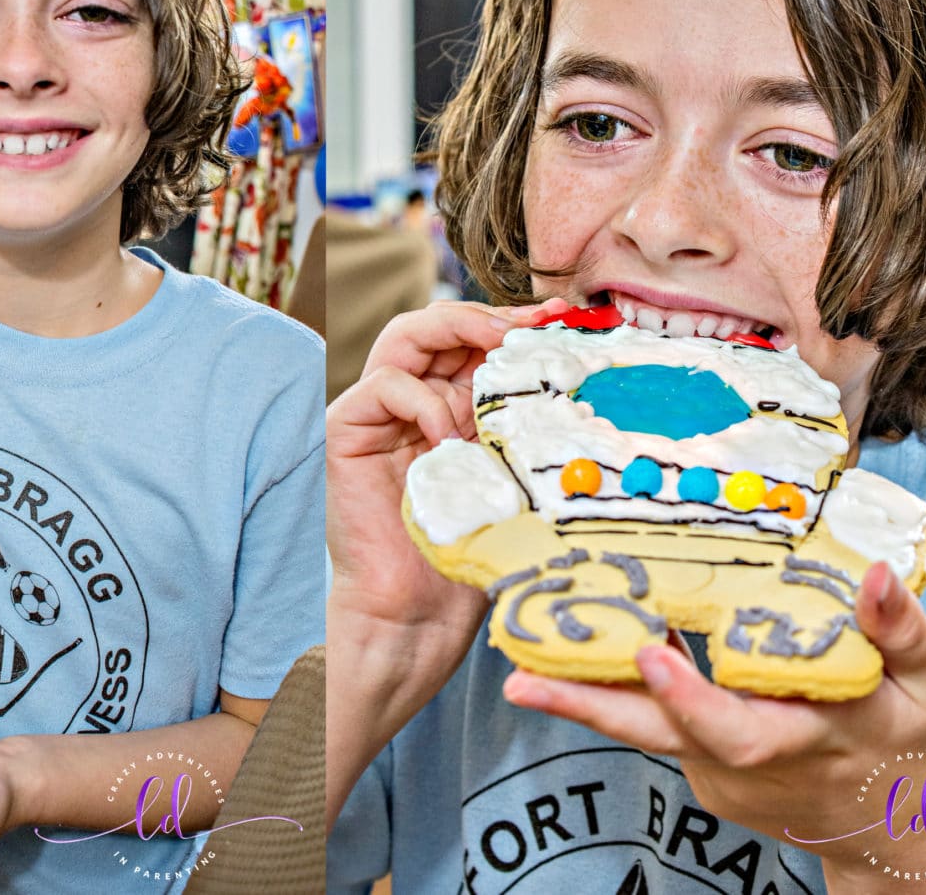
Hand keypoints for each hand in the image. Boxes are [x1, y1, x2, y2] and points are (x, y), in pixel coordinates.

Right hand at [329, 299, 565, 650]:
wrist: (417, 612)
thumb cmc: (472, 553)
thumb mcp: (514, 474)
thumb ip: (525, 425)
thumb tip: (576, 376)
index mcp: (455, 406)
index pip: (477, 342)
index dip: (515, 323)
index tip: (561, 319)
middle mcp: (416, 402)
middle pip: (440, 325)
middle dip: (487, 314)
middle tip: (530, 323)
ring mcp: (380, 415)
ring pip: (405, 337)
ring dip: (454, 331)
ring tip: (494, 347)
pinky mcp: (349, 433)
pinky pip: (382, 385)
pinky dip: (420, 398)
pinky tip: (446, 435)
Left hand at [503, 563, 925, 891]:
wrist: (906, 829)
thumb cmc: (916, 739)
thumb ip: (902, 629)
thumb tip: (873, 573)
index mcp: (806, 737)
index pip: (737, 728)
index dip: (690, 696)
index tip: (651, 654)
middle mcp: (749, 762)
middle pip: (658, 735)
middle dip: (585, 705)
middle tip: (521, 680)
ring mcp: (720, 774)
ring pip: (645, 728)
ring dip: (584, 693)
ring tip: (521, 656)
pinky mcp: (705, 771)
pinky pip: (656, 725)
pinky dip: (620, 690)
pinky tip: (586, 644)